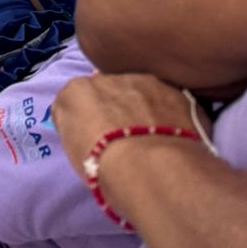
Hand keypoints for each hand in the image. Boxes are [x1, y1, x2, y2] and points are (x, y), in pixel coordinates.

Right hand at [54, 73, 204, 212]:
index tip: (95, 137)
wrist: (150, 169)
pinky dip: (168, 114)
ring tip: (151, 138)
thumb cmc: (102, 166)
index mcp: (76, 91)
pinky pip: (167, 101)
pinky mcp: (173, 91)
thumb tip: (86, 125)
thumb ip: (76, 127)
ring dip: (142, 107)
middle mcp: (106, 78)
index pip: (77, 100)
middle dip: (115, 108)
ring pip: (139, 93)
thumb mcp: (72, 148)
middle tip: (124, 138)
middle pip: (109, 91)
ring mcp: (142, 82)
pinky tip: (173, 136)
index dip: (87, 119)